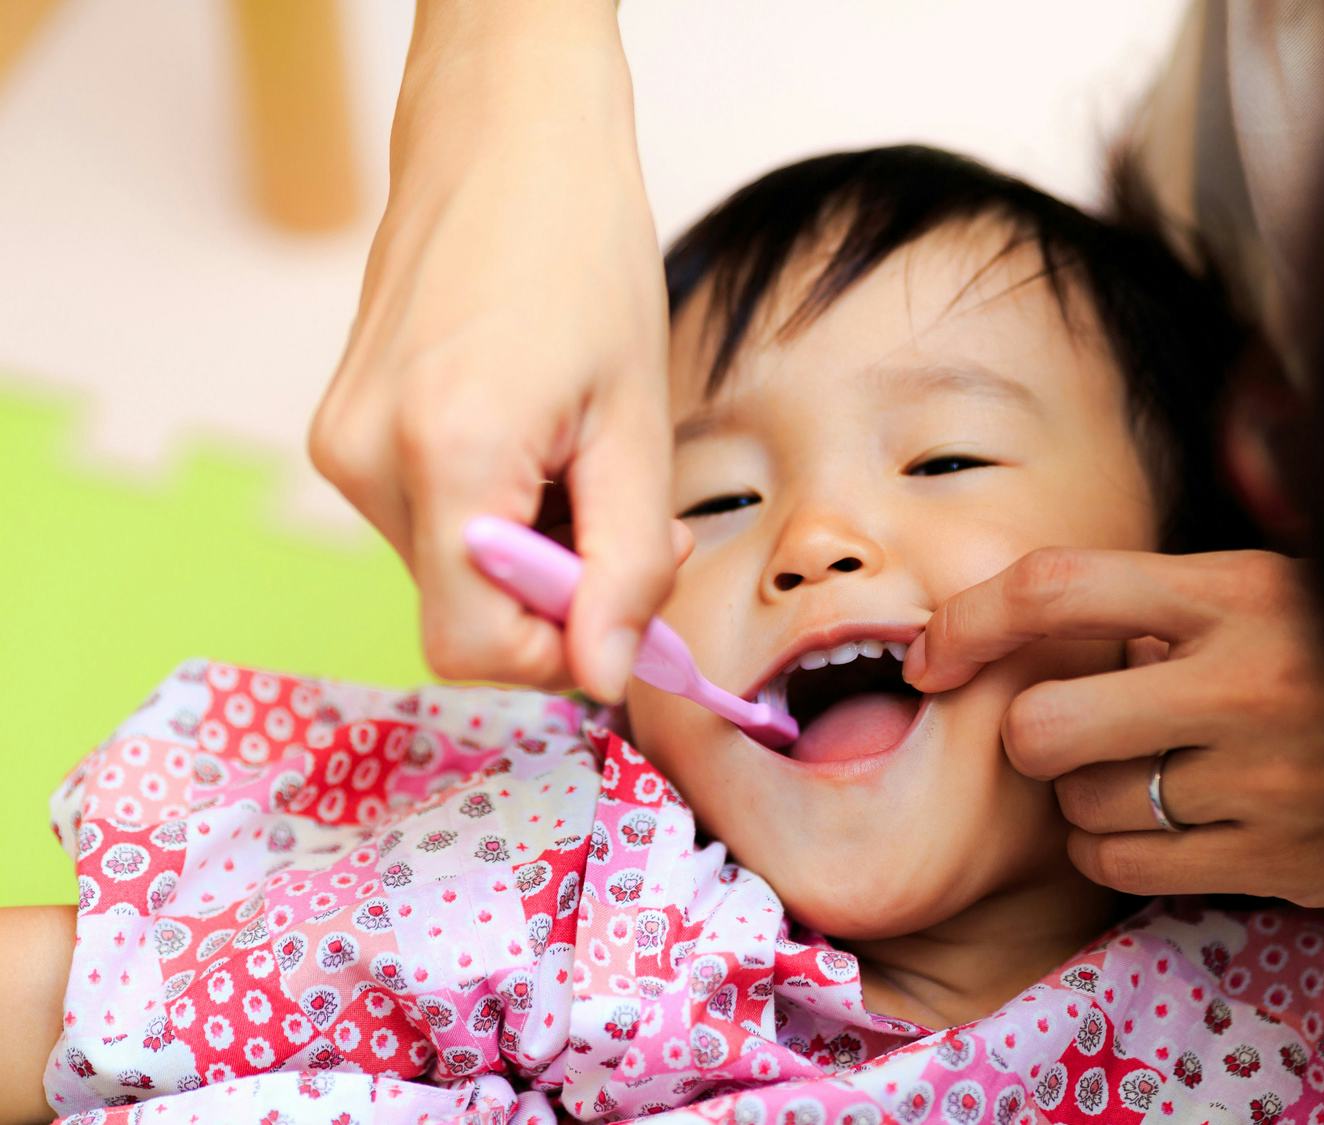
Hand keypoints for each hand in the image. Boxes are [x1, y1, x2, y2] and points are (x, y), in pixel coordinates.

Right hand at [310, 1, 671, 700]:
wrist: (505, 135)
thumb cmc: (583, 252)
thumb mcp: (637, 421)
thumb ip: (624, 563)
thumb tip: (605, 677)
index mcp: (443, 451)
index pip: (472, 647)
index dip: (556, 654)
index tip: (627, 611)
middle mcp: (365, 458)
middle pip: (463, 615)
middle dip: (558, 598)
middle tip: (635, 528)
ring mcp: (341, 444)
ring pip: (448, 572)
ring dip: (529, 553)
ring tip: (584, 463)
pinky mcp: (342, 431)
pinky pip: (426, 523)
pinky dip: (492, 516)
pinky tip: (538, 448)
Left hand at [905, 548, 1323, 907]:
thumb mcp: (1273, 591)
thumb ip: (1165, 600)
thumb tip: (1035, 622)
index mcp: (1235, 592)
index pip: (1057, 588)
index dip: (969, 621)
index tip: (931, 656)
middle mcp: (1242, 681)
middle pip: (1041, 726)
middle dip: (1032, 736)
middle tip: (1074, 729)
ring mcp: (1261, 778)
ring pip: (1080, 807)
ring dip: (1084, 795)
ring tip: (1152, 770)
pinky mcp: (1275, 858)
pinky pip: (1126, 865)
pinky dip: (1119, 847)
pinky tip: (1170, 820)